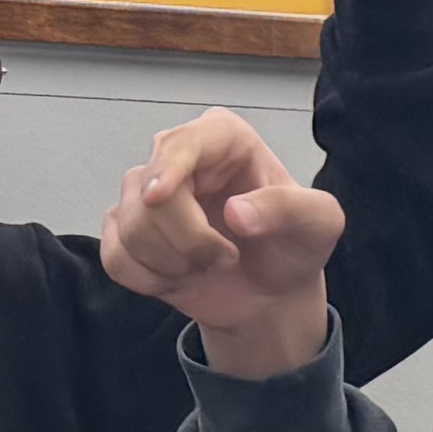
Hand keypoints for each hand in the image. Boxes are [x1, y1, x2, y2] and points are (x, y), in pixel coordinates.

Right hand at [103, 107, 342, 377]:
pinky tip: (177, 278)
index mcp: (223, 138)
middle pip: (149, 194)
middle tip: (226, 259)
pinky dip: (147, 279)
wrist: (271, 293)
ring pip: (130, 227)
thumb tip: (238, 212)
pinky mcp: (127, 229)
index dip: (167, 169)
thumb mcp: (318, 224)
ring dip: (172, 264)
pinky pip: (114, 256)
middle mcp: (178, 157)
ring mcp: (145, 192)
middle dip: (188, 242)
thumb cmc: (293, 247)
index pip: (181, 143)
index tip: (159, 197)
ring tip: (208, 266)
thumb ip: (290, 209)